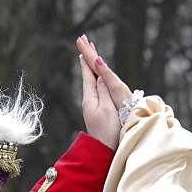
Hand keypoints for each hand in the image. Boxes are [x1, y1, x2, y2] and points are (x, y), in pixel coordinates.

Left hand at [76, 35, 131, 150]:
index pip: (88, 73)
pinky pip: (96, 89)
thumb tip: (99, 75)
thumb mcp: (107, 109)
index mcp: (91, 97)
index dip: (87, 57)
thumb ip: (103, 91)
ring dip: (91, 67)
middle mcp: (89, 99)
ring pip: (92, 81)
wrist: (103, 150)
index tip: (83, 42)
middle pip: (88, 74)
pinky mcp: (97, 111)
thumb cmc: (107, 131)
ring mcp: (92, 106)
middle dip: (87, 58)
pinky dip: (95, 78)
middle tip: (84, 40)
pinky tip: (96, 77)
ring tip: (89, 55)